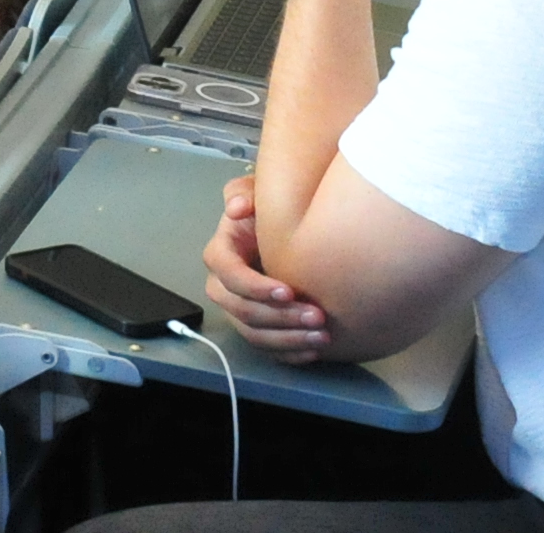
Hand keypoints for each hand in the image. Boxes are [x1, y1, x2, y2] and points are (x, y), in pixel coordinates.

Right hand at [203, 175, 337, 361]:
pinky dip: (289, 352)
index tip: (288, 290)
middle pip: (241, 310)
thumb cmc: (268, 212)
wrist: (289, 233)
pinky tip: (313, 349)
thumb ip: (244, 191)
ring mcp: (239, 309)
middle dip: (279, 317)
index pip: (227, 273)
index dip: (254, 286)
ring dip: (287, 338)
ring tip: (322, 336)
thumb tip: (237, 208)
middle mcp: (224, 285)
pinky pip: (266, 348)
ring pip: (253, 334)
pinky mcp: (257, 326)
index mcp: (222, 253)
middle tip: (317, 316)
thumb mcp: (256, 193)